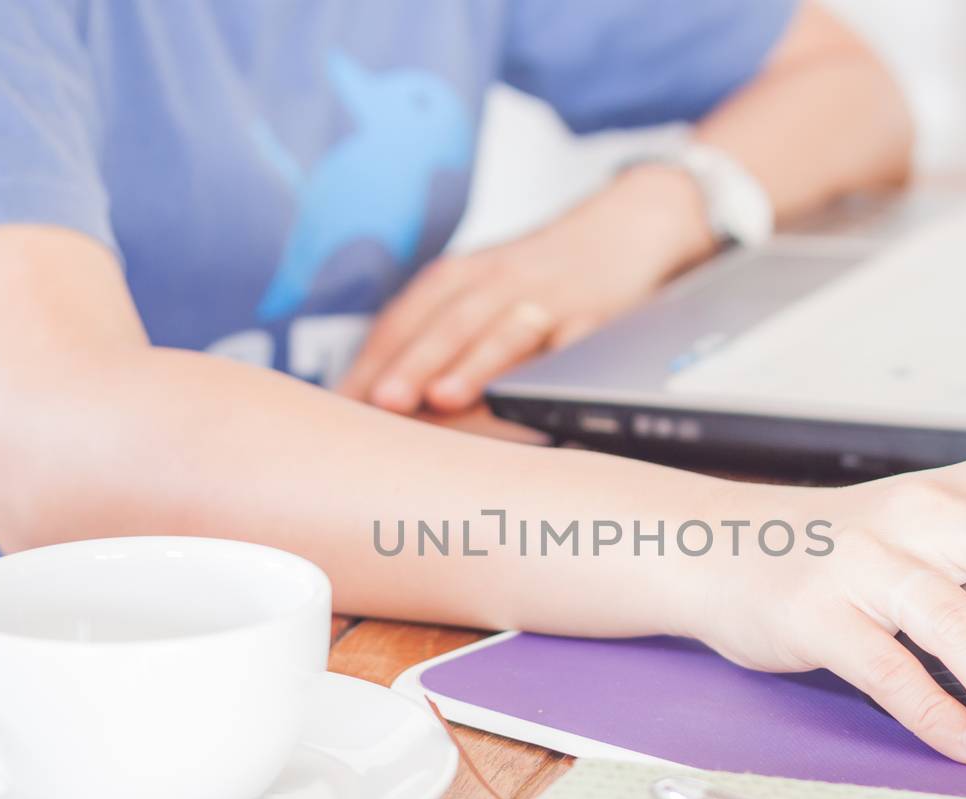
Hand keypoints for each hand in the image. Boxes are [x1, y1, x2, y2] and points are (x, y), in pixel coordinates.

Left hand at [337, 164, 716, 413]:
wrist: (625, 227)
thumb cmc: (540, 272)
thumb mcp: (482, 286)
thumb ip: (435, 331)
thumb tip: (377, 393)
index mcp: (461, 275)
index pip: (405, 318)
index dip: (372, 360)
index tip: (340, 404)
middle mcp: (498, 280)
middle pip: (448, 321)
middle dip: (413, 362)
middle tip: (380, 402)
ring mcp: (547, 297)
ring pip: (504, 330)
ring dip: (472, 363)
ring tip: (442, 398)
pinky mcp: (595, 316)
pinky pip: (570, 346)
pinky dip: (550, 369)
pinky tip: (533, 394)